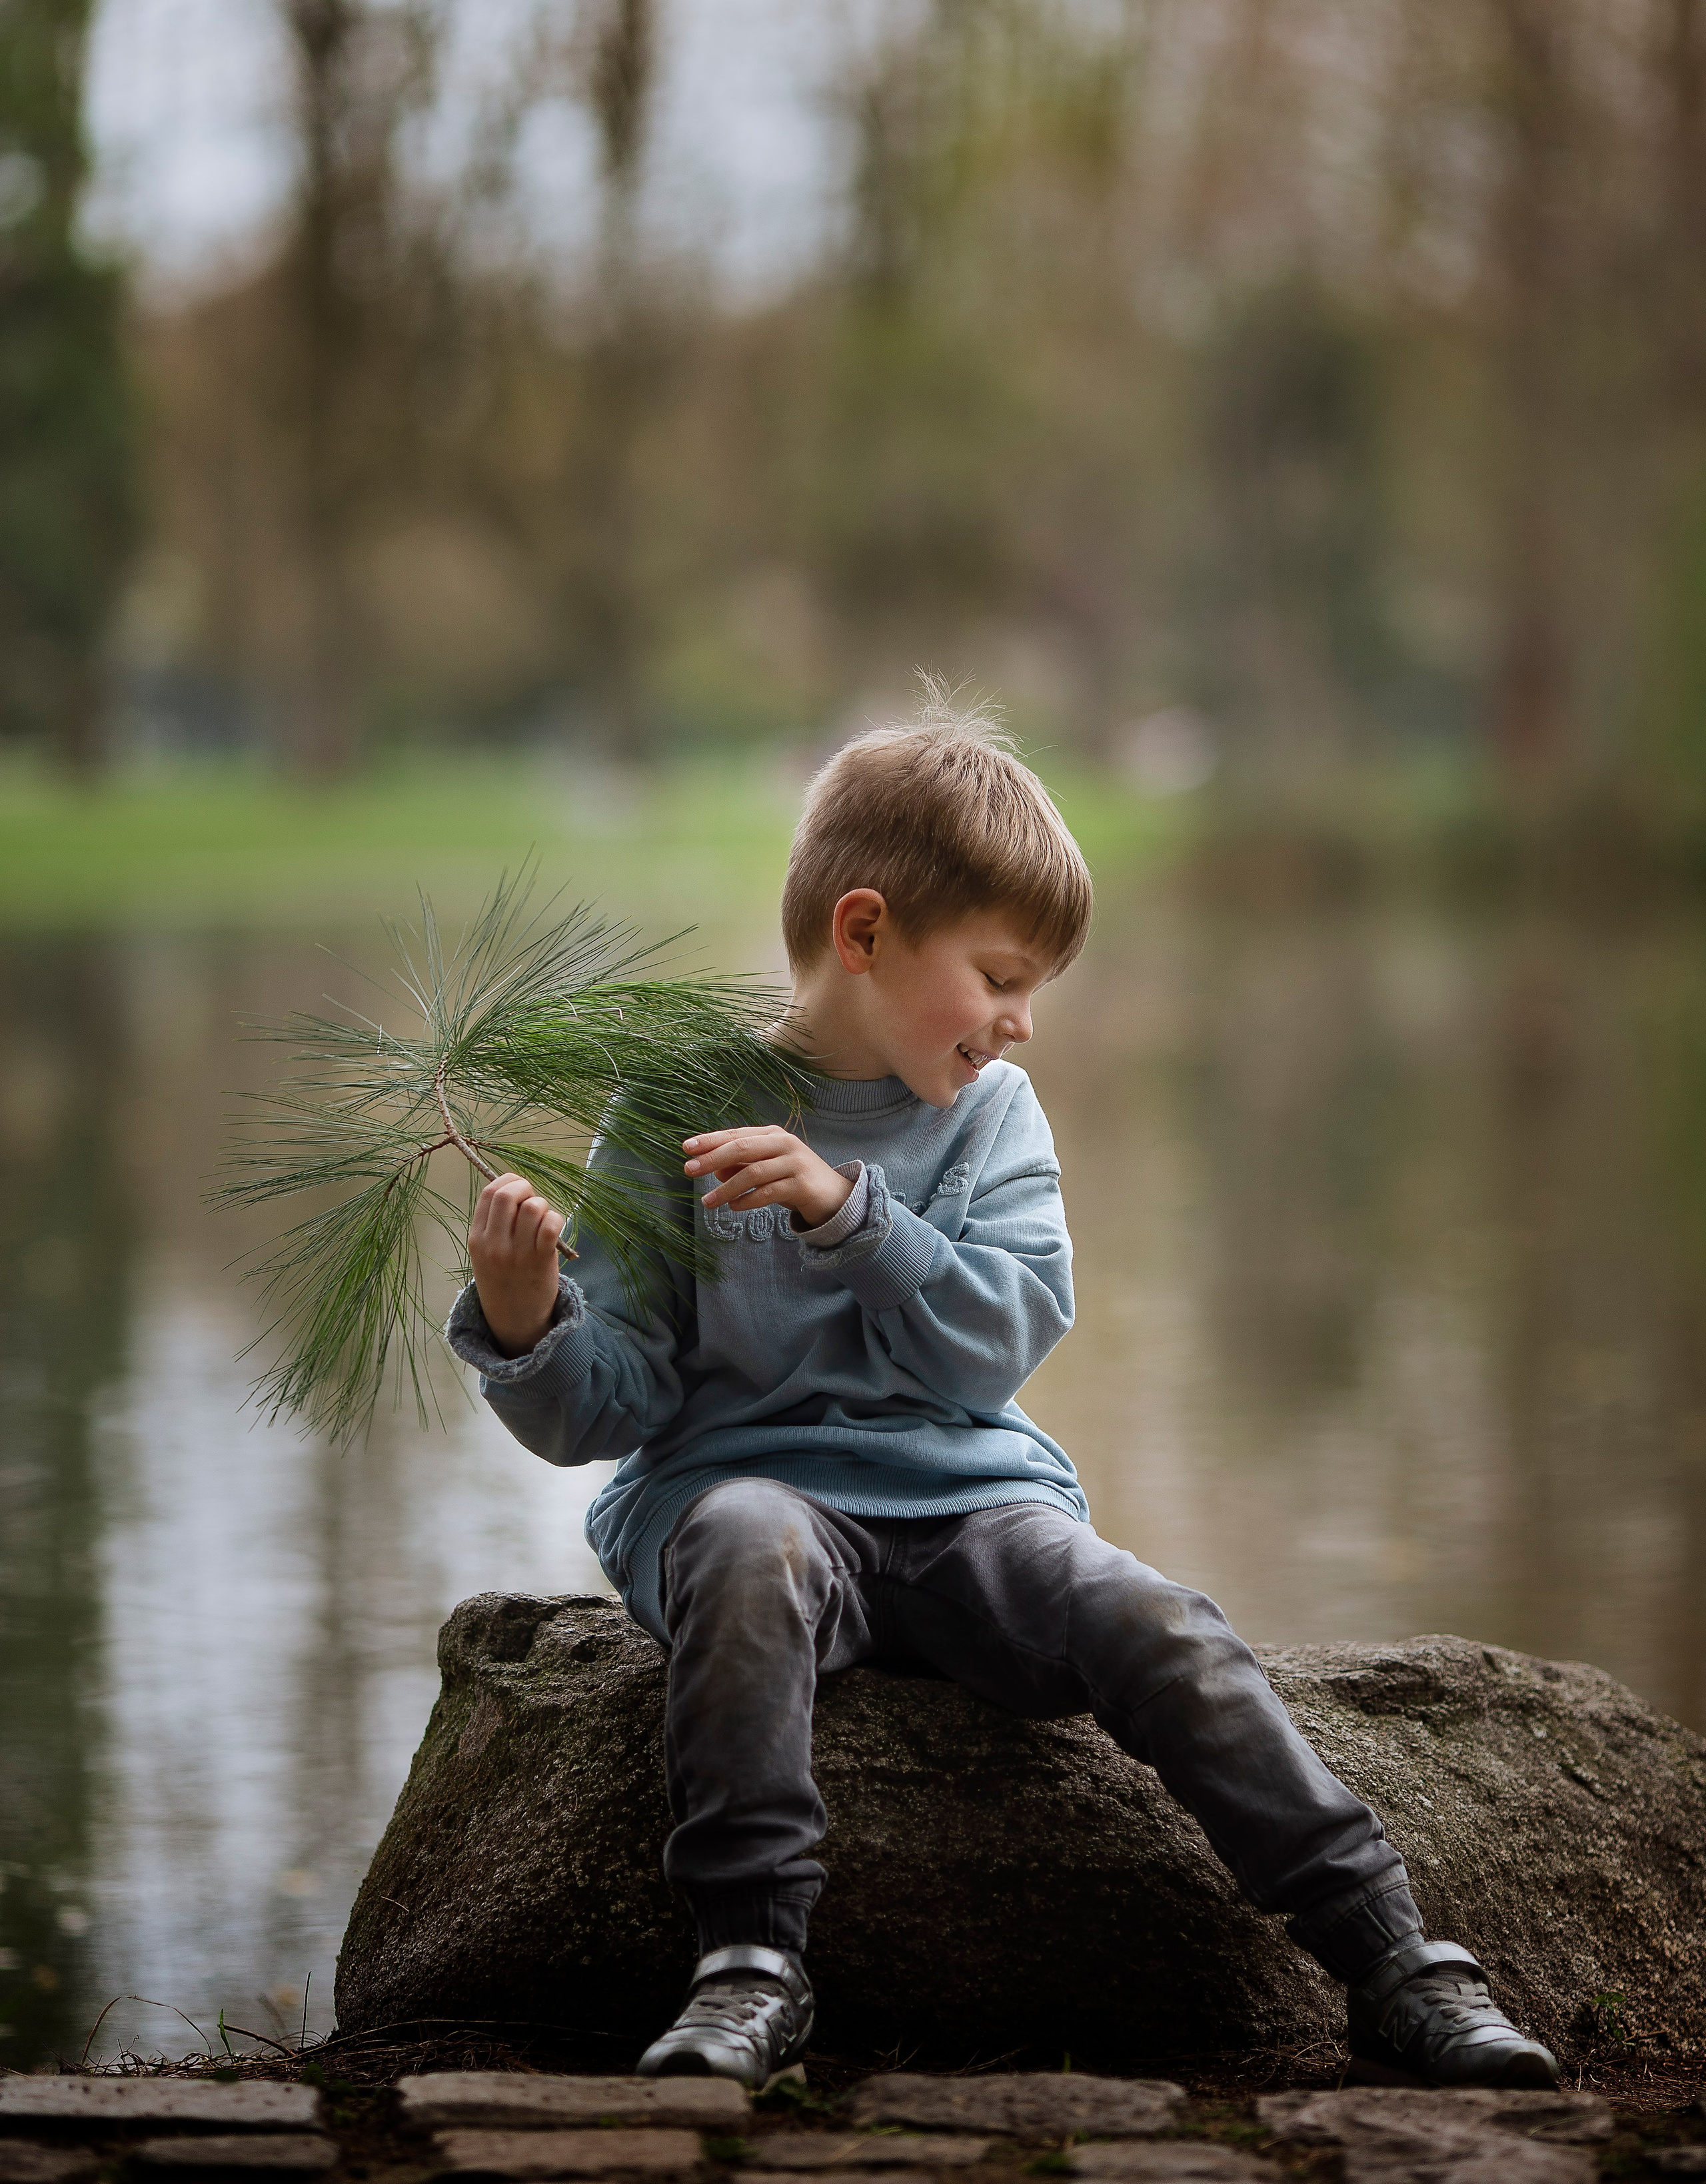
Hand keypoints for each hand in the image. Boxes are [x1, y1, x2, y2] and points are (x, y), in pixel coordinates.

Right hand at [469, 1172, 564, 1357]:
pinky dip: (556, 1220)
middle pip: (508, 1194)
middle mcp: (493, 1244)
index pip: (488, 1193)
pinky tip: (554, 1230)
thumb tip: (516, 1187)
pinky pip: (551, 1225)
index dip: (507, 1181)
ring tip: (543, 1221)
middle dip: (525, 1188)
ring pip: (533, 1207)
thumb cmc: (504, 1280)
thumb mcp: (486, 1253)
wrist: (514, 1320)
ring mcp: (517, 1253)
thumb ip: (495, 1224)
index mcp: (476, 1238)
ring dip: (543, 1206)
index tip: (519, 1187)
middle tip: (532, 1201)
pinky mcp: (540, 1261)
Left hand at [683, 1127, 854, 1229]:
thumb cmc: (792, 1179)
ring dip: (726, 1188)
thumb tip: (714, 1169)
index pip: (735, 1134)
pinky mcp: (802, 1185)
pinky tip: (734, 1207)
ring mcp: (795, 1163)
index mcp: (772, 1134)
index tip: (686, 1148)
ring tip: (708, 1201)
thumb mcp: (764, 1169)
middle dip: (712, 1158)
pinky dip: (748, 1200)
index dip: (710, 1140)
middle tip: (689, 1169)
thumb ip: (741, 1166)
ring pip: (753, 1173)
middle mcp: (784, 1143)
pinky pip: (768, 1192)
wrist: (833, 1195)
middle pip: (742, 1148)